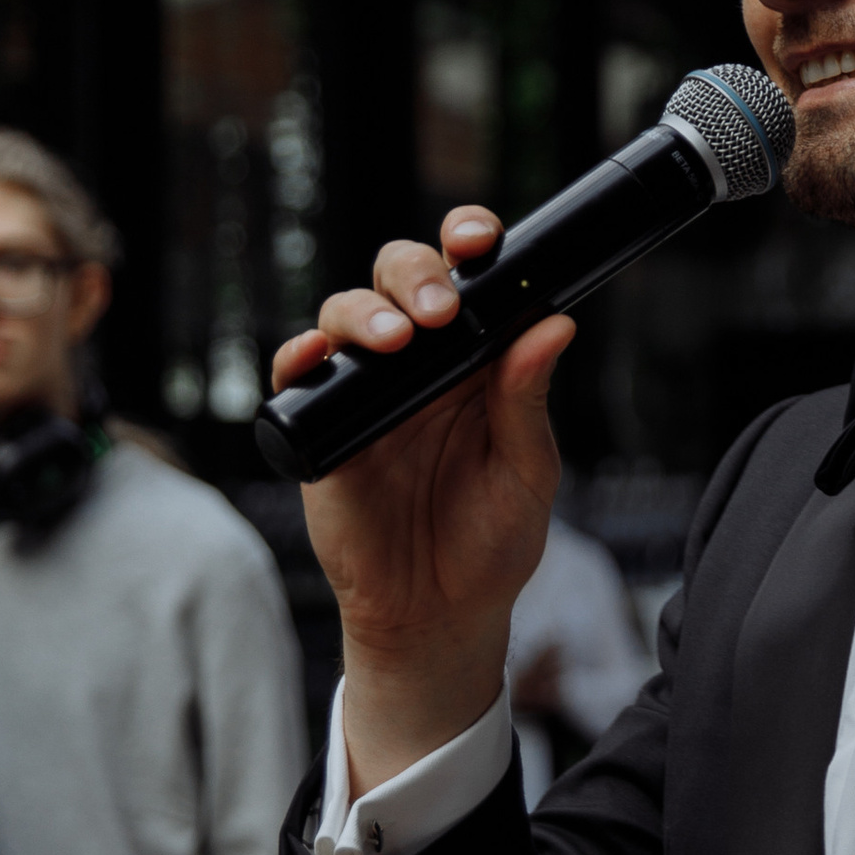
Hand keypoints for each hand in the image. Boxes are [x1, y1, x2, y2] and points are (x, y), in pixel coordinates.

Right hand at [270, 209, 572, 789]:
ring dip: (365, 313)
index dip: (468, 242)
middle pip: (400, 278)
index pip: (468, 278)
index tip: (481, 240)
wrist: (438, 615)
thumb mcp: (527, 472)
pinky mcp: (322, 427)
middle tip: (440, 312)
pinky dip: (300, 356)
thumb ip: (529, 401)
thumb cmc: (491, 544)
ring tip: (395, 341)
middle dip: (416, 274)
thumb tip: (555, 326)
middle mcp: (419, 364)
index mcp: (476, 361)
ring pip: (346, 314)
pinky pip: (299, 376)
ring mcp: (366, 391)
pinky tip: (317, 358)